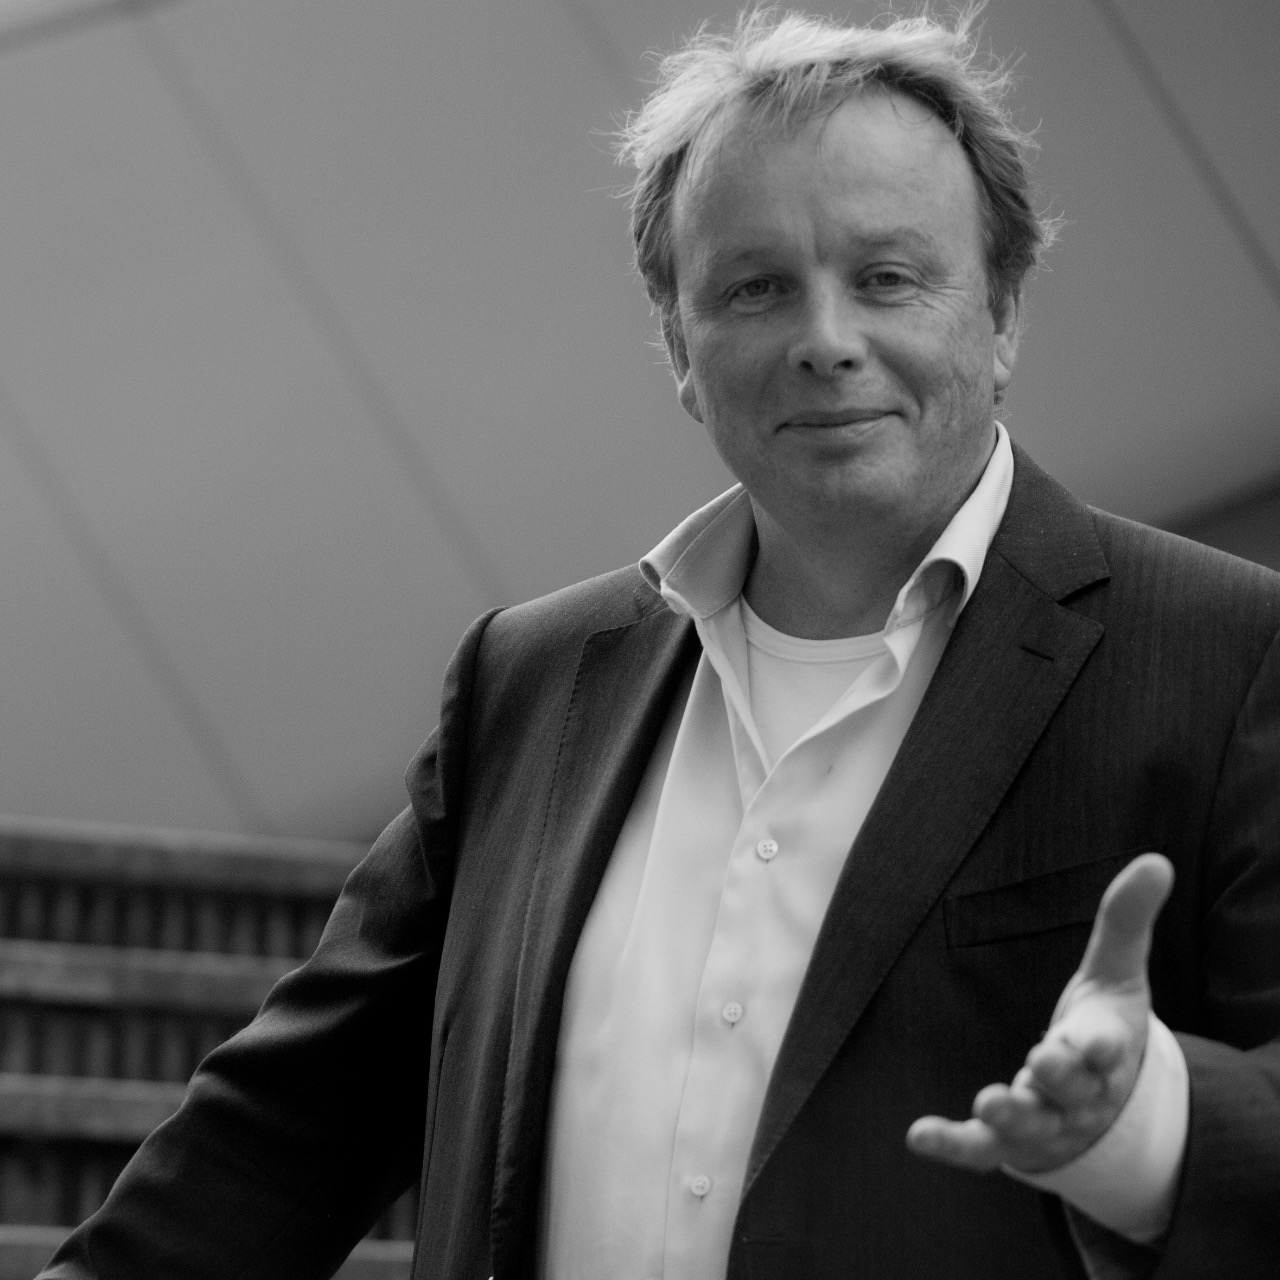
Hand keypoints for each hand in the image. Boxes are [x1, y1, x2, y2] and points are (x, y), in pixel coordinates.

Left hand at [906, 853, 1173, 1174]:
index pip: (1109, 1047)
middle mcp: (1080, 1094)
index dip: (1102, 1045)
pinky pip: (982, 1153)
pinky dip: (954, 1146)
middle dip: (1058, 1078)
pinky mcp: (1011, 1143)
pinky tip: (919, 1136)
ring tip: (990, 1103)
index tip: (1096, 1042)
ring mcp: (1046, 1122)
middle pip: (1072, 1091)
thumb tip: (1156, 861)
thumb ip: (1126, 918)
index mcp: (1106, 1048)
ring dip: (1013, 1118)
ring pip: (1033, 1128)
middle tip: (1041, 1062)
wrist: (1102, 1104)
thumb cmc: (1102, 1027)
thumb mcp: (1115, 971)